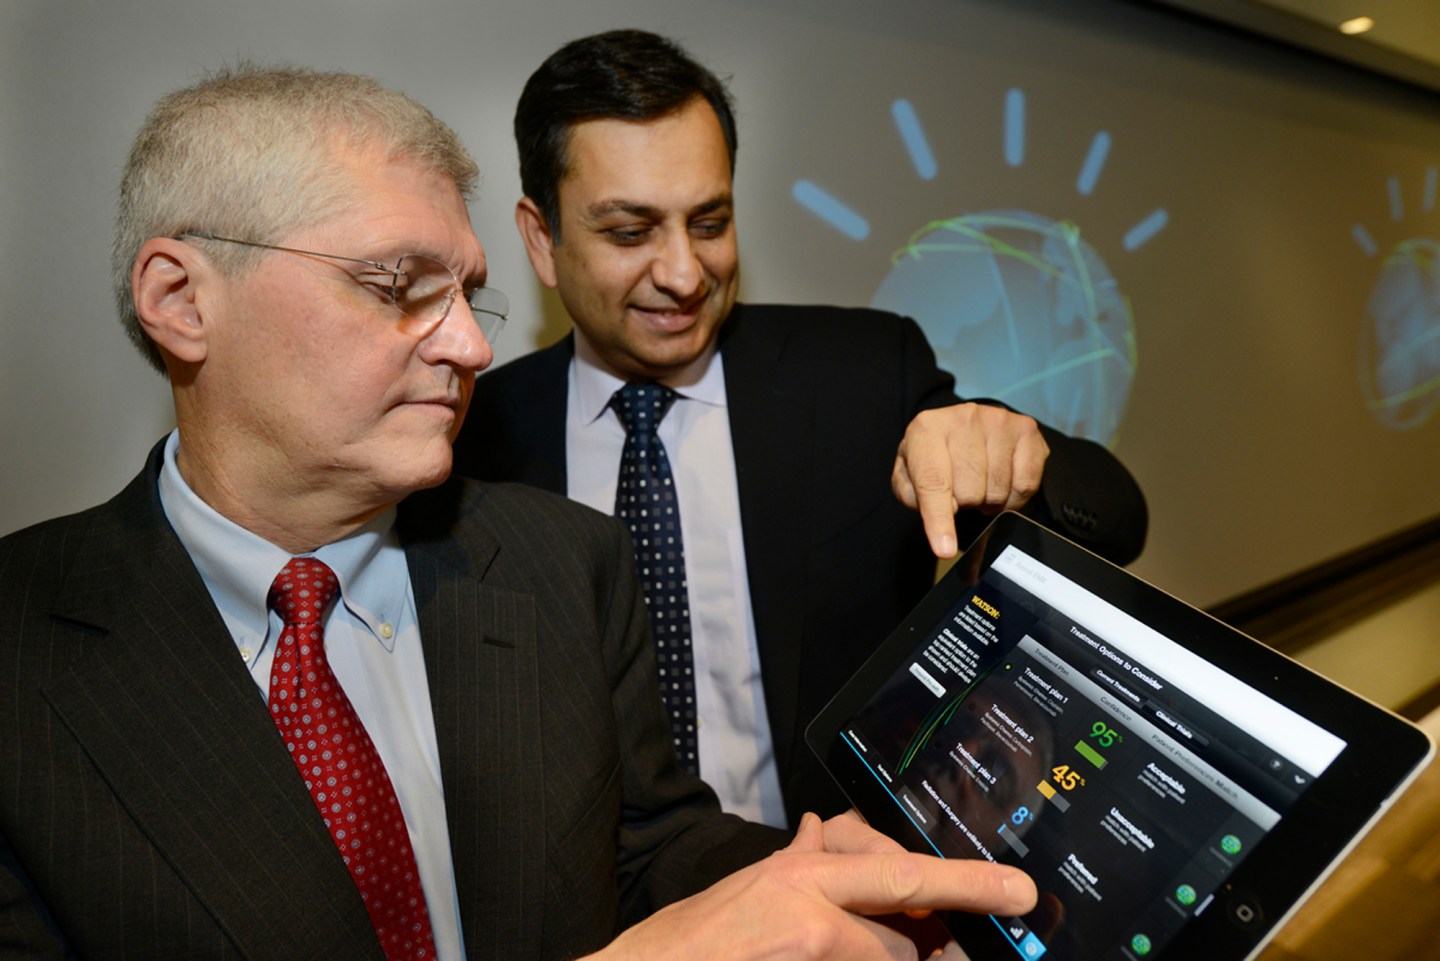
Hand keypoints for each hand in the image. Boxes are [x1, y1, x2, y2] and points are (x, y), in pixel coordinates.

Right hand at [588, 811, 1036, 960]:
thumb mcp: (748, 886)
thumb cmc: (689, 940)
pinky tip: (802, 960)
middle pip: (901, 943)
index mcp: (802, 875)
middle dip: (902, 953)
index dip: (968, 883)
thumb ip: (799, 859)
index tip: (1018, 892)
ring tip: (806, 952)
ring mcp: (809, 955)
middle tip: (873, 947)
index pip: (903, 875)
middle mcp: (811, 914)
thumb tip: (826, 828)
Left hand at [892, 404, 1048, 557]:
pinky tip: (1001, 484)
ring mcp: (998, 420)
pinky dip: (1013, 498)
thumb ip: (914, 497)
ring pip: (998, 490)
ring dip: (988, 501)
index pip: (933, 482)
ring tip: (979, 485)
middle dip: (964, 504)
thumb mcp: (910, 475)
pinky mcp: (1026, 429)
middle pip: (969, 492)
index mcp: (926, 429)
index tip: (944, 548)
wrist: (962, 428)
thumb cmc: (935, 457)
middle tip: (960, 492)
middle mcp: (963, 418)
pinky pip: (1025, 485)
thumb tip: (939, 520)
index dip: (939, 519)